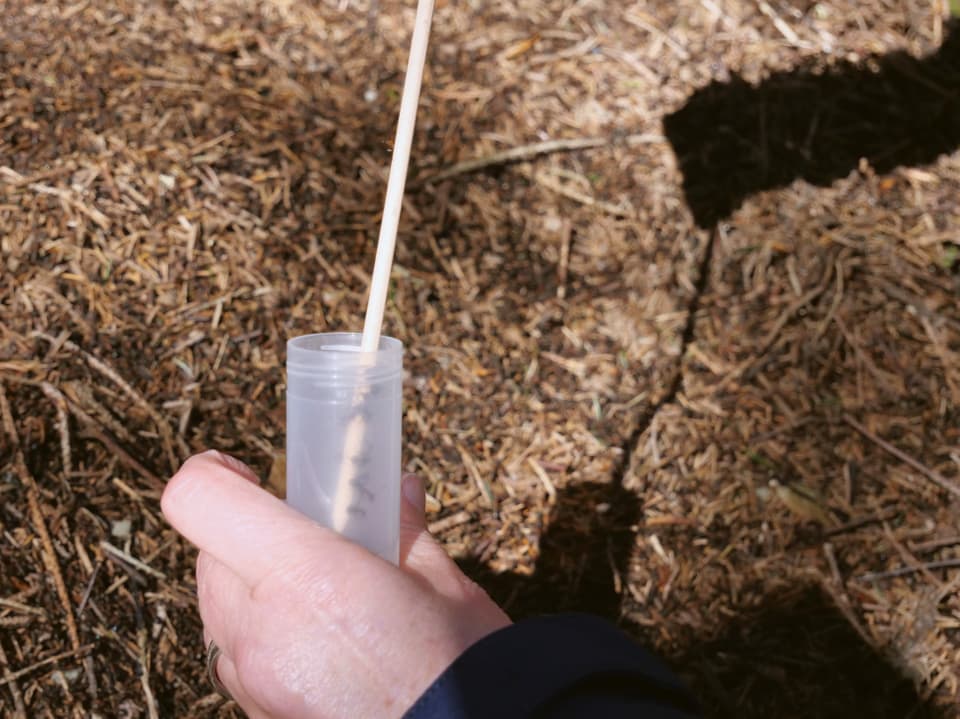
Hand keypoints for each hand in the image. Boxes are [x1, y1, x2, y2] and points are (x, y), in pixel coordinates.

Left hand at [161, 451, 510, 718]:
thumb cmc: (461, 668)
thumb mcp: (442, 582)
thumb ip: (404, 528)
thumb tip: (400, 489)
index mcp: (307, 574)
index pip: (200, 499)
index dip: (214, 472)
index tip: (246, 471)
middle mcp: (261, 627)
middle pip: (206, 550)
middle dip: (246, 529)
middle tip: (306, 535)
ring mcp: (252, 679)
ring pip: (215, 605)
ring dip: (250, 581)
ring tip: (317, 592)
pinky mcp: (257, 713)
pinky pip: (233, 654)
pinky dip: (260, 630)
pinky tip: (317, 639)